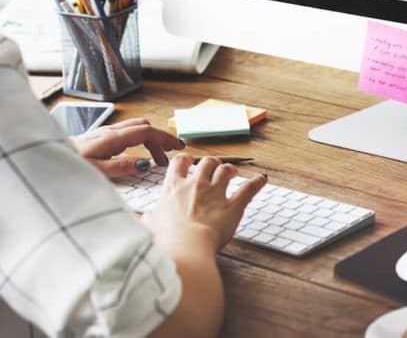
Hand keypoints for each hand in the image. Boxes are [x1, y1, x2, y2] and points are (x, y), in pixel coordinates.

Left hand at [70, 117, 184, 178]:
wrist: (48, 159)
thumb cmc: (69, 166)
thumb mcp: (96, 171)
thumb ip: (121, 167)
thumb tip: (145, 164)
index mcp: (111, 138)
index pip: (146, 131)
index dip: (164, 137)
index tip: (178, 147)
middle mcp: (109, 131)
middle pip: (143, 127)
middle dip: (160, 139)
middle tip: (168, 158)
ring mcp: (104, 132)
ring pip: (135, 128)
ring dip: (150, 140)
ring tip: (155, 160)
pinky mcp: (100, 137)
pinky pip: (126, 133)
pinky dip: (139, 141)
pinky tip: (137, 156)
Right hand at [141, 153, 267, 253]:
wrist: (184, 247)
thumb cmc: (165, 239)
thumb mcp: (149, 226)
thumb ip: (149, 218)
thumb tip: (144, 219)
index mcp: (174, 188)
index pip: (180, 163)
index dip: (186, 160)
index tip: (189, 161)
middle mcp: (195, 185)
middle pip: (206, 163)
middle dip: (211, 163)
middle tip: (213, 168)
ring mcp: (215, 194)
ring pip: (226, 170)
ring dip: (230, 169)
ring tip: (233, 171)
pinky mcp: (232, 206)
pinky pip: (248, 190)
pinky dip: (257, 183)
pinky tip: (262, 179)